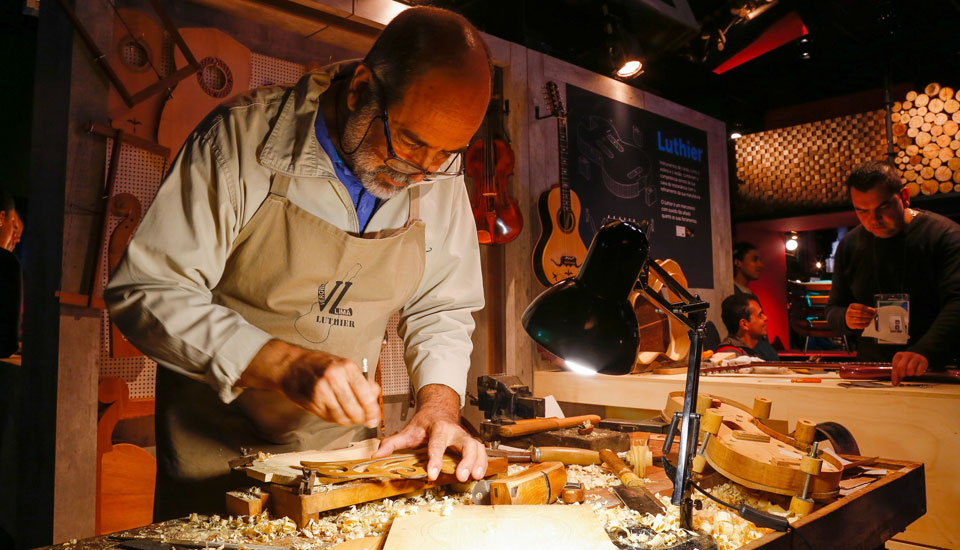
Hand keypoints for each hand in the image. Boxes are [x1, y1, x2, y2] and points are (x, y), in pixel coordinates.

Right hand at [239, 339, 379, 427]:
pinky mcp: (313, 403)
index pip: (366, 396)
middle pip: (355, 410)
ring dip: (349, 421)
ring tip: (350, 417)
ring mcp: (322, 392)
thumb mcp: (345, 367)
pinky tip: (336, 412)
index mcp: (347, 368)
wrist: (292, 366)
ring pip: (342, 418)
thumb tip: (375, 396)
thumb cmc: (320, 365)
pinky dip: (336, 419)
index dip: (373, 411)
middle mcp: (334, 379)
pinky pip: (330, 418)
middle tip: (364, 420)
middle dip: (362, 419)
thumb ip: (362, 382)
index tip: (374, 418)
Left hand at [372, 384, 486, 481]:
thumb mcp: (408, 431)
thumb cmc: (424, 424)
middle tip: (462, 476)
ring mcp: (464, 437)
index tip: (432, 474)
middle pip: (465, 444)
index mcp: (438, 429)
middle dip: (465, 460)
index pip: (437, 445)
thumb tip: (376, 454)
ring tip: (475, 476)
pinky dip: (483, 462)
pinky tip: (480, 474)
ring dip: (478, 462)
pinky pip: (481, 451)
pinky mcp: (471, 443)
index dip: (435, 460)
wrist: (439, 410)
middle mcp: (454, 432)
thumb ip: (393, 443)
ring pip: (477, 447)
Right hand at [845, 303, 876, 329]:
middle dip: (869, 315)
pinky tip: (868, 322)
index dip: (869, 309)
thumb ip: (867, 309)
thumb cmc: (855, 312)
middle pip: (861, 313)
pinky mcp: (852, 325)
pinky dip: (866, 324)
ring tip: (871, 318)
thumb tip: (874, 311)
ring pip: (860, 320)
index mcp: (852, 306)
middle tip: (873, 315)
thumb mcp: (859, 308)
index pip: (862, 307)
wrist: (847, 318)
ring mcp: (850, 319)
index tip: (874, 311)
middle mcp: (849, 312)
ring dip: (868, 319)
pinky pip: (861, 326)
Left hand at [891, 351, 927, 385]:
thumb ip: (896, 373)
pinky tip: (916, 372)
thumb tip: (895, 383)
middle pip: (901, 367)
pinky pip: (919, 370)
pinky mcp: (923, 361)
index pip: (895, 366)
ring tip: (910, 373)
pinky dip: (917, 374)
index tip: (895, 382)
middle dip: (902, 374)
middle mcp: (907, 355)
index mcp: (899, 355)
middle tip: (904, 375)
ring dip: (910, 374)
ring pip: (910, 368)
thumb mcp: (900, 365)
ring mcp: (915, 357)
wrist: (919, 355)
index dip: (895, 375)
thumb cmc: (907, 362)